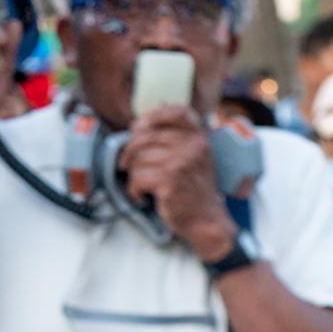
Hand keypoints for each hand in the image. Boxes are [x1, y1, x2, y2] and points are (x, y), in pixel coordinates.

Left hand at [118, 106, 233, 259]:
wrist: (206, 220)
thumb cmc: (194, 190)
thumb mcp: (194, 158)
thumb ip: (176, 139)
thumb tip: (142, 120)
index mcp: (199, 137)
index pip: (177, 111)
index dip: (152, 116)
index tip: (138, 128)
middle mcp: (193, 146)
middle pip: (145, 137)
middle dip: (129, 152)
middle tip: (126, 164)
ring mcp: (182, 162)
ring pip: (138, 159)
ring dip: (133, 175)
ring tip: (144, 185)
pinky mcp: (170, 181)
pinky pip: (137, 178)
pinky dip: (134, 190)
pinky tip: (143, 196)